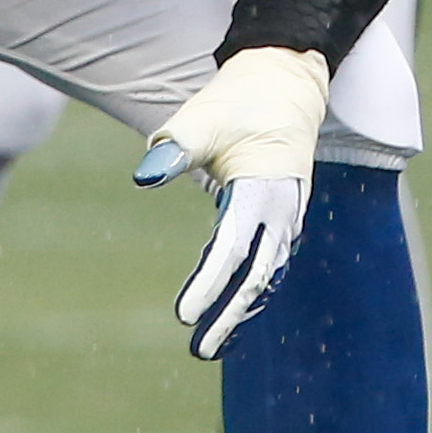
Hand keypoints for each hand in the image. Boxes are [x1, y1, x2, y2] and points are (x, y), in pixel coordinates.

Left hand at [133, 46, 329, 359]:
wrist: (287, 82)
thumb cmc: (239, 98)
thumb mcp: (203, 117)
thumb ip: (175, 147)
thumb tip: (144, 176)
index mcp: (264, 187)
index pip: (233, 250)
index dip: (208, 286)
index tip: (183, 316)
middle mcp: (282, 209)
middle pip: (256, 275)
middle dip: (229, 315)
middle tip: (200, 350)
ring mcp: (286, 217)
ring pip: (265, 275)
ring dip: (240, 310)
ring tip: (211, 345)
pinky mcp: (281, 219)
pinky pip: (266, 263)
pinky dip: (249, 291)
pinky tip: (230, 314)